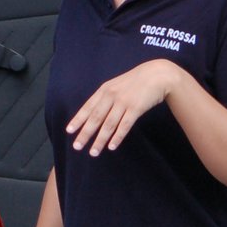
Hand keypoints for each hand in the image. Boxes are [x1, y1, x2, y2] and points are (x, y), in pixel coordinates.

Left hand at [66, 60, 182, 154]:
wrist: (156, 75)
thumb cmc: (135, 82)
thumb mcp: (116, 86)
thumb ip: (105, 97)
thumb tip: (93, 112)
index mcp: (104, 90)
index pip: (87, 107)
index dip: (78, 120)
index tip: (69, 131)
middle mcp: (111, 96)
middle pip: (95, 118)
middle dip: (85, 133)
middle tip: (77, 146)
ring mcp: (123, 102)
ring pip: (109, 124)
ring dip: (100, 140)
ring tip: (93, 152)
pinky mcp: (136, 108)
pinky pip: (124, 125)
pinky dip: (117, 137)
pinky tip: (111, 146)